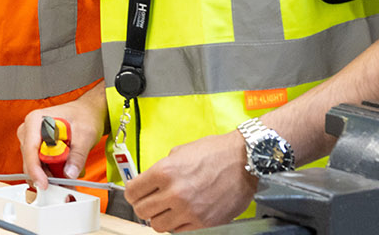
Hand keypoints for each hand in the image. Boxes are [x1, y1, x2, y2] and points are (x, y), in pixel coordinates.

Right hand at [17, 100, 102, 189]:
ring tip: (68, 181)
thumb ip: (78, 155)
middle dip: (45, 175)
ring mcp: (31, 139)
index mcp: (36, 121)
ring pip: (34, 164)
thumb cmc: (83, 116)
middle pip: (30, 160)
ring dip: (50, 175)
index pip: (30, 149)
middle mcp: (29, 130)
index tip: (44, 183)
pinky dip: (51, 172)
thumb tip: (70, 173)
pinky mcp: (36, 147)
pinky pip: (40, 164)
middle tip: (63, 186)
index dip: (35, 169)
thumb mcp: (85, 134)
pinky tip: (63, 175)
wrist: (86, 112)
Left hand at [125, 131, 255, 231]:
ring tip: (168, 208)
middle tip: (151, 201)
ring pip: (158, 225)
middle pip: (141, 211)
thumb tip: (147, 182)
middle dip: (144, 205)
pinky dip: (178, 224)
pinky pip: (179, 231)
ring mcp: (190, 210)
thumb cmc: (216, 153)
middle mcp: (175, 193)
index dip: (133, 192)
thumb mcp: (180, 152)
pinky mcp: (204, 222)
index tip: (136, 193)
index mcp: (164, 172)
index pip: (132, 192)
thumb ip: (161, 169)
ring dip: (160, 217)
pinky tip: (183, 213)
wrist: (246, 161)